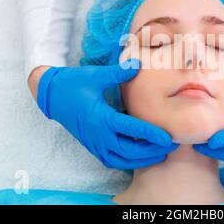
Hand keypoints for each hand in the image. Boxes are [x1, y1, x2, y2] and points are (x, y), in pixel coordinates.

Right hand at [36, 58, 178, 168]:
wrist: (52, 95)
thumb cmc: (74, 83)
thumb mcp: (95, 76)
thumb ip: (118, 72)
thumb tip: (138, 63)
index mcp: (101, 118)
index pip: (131, 130)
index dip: (151, 134)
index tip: (168, 137)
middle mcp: (99, 135)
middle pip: (130, 151)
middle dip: (153, 150)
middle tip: (172, 145)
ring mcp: (95, 144)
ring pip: (123, 159)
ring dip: (142, 158)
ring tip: (161, 152)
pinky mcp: (93, 146)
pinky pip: (113, 160)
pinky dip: (128, 160)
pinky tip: (141, 155)